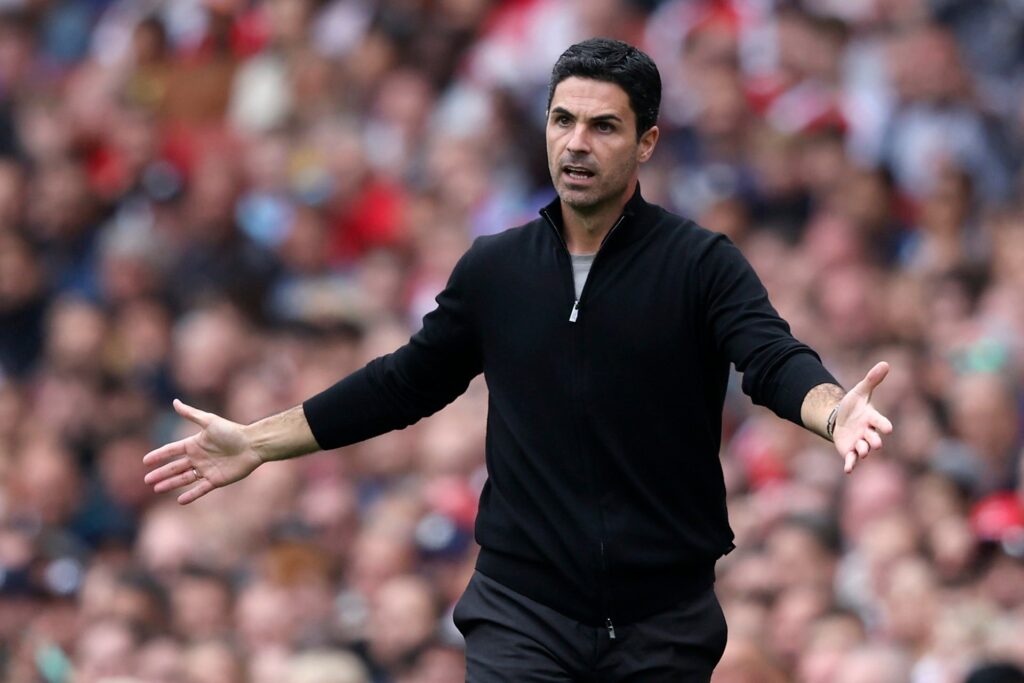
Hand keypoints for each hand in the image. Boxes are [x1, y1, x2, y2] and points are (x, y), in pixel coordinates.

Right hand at [143, 399, 262, 503]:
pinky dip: (190, 495)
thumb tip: (174, 401)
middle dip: (161, 473)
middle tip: (147, 480)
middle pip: (175, 467)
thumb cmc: (232, 431)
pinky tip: (179, 500)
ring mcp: (206, 470)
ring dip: (170, 484)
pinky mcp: (216, 480)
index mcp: (195, 444)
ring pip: (184, 478)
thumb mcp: (209, 421)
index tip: (145, 461)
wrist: (252, 445)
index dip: (159, 455)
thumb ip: (191, 414)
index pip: (172, 450)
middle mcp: (199, 457)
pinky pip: (200, 489)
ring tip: (156, 489)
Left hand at [833, 362, 893, 473]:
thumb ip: (872, 379)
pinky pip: (851, 459)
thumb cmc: (854, 405)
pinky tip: (848, 470)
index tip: (888, 428)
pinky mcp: (849, 451)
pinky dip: (850, 464)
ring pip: (863, 449)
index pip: (880, 422)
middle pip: (873, 438)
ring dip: (863, 450)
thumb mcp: (860, 391)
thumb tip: (885, 363)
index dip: (883, 425)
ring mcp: (859, 443)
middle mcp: (868, 432)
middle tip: (875, 443)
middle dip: (874, 441)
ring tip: (861, 450)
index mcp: (872, 418)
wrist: (840, 418)